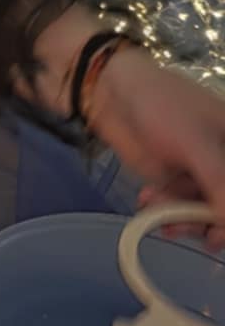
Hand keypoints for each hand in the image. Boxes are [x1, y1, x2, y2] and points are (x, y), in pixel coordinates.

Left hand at [86, 50, 224, 248]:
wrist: (113, 92)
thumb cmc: (161, 106)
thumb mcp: (196, 142)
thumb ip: (219, 181)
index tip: (218, 232)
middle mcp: (223, 161)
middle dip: (210, 222)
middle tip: (194, 233)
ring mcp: (201, 172)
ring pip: (205, 212)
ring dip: (184, 218)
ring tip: (158, 211)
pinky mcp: (177, 179)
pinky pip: (181, 207)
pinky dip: (166, 211)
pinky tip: (147, 201)